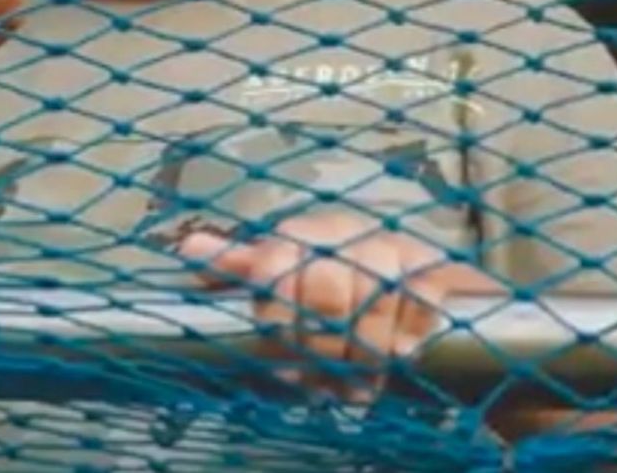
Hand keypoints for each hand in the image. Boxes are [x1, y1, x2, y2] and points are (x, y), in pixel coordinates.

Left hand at [178, 211, 454, 399]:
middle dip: (320, 343)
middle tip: (314, 378)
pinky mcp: (429, 267)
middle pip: (328, 292)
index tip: (277, 345)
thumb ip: (236, 264)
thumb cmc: (322, 266)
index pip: (278, 265)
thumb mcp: (276, 265)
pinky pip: (420, 305)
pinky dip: (406, 339)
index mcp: (296, 234)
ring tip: (350, 384)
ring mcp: (387, 249)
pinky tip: (394, 362)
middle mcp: (341, 233)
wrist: (396, 261)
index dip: (277, 309)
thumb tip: (187, 250)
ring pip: (374, 304)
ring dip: (363, 352)